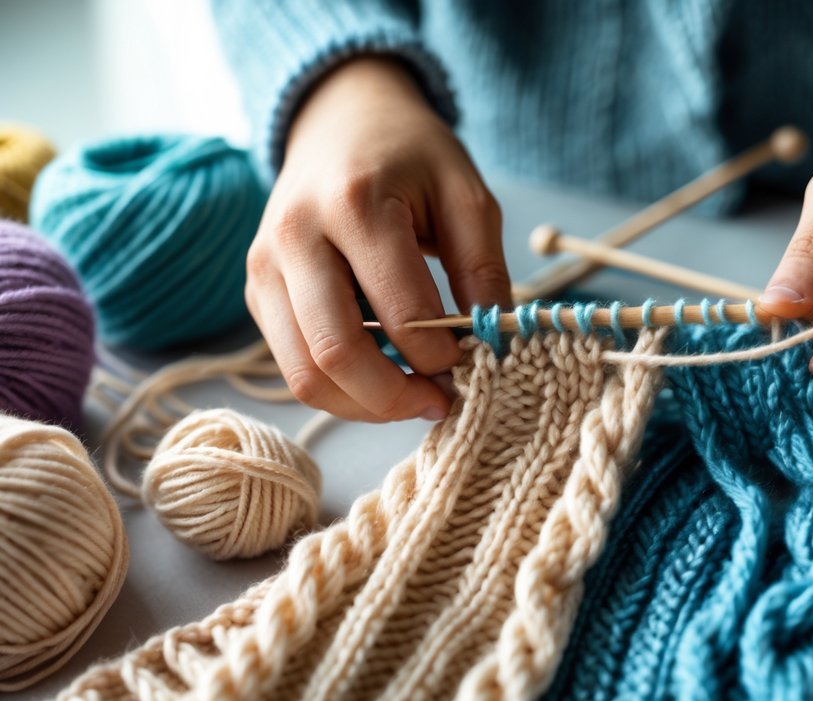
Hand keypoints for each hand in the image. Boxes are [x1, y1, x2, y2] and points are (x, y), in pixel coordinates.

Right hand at [246, 57, 509, 421]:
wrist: (340, 119)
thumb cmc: (410, 156)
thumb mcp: (466, 194)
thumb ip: (484, 268)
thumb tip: (492, 342)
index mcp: (354, 203)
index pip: (401, 313)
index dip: (442, 354)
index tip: (472, 358)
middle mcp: (295, 236)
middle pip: (335, 353)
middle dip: (396, 397)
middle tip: (441, 400)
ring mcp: (265, 267)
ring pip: (303, 373)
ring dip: (364, 405)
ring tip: (413, 397)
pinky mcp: (256, 291)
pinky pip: (291, 366)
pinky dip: (339, 389)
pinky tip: (381, 375)